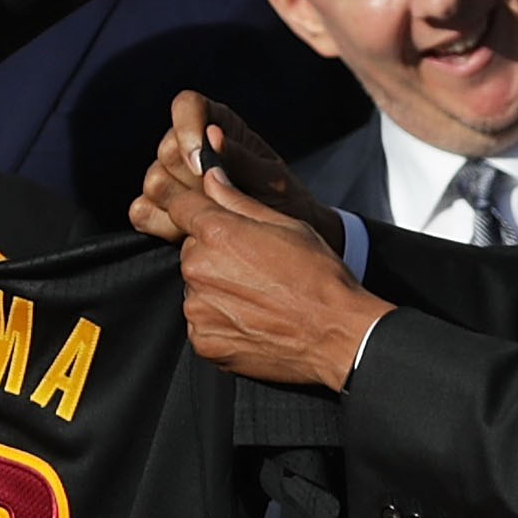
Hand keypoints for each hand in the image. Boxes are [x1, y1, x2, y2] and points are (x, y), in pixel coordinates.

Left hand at [131, 98, 390, 389]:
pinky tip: (252, 320)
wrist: (336, 335)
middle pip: (192, 250)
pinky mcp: (203, 342)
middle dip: (213, 253)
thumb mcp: (285, 224)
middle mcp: (198, 269)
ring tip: (257, 297)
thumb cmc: (317, 276)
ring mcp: (198, 309)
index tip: (202, 214)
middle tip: (253, 266)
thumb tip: (211, 176)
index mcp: (217, 234)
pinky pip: (202, 322)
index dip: (193, 208)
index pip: (181, 207)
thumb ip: (238, 200)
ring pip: (196, 287)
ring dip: (216, 289)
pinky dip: (220, 320)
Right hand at [133, 92, 336, 245]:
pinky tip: (191, 233)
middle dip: (193, 181)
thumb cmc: (284, 202)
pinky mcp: (158, 208)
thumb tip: (213, 137)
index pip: (186, 106)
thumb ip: (243, 159)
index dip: (187, 130)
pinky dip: (164, 225)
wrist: (280, 244)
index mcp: (217, 123)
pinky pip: (141, 211)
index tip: (202, 165)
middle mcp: (189, 145)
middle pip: (166, 151)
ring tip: (214, 217)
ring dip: (182, 205)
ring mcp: (171, 177)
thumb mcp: (274, 180)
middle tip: (222, 200)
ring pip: (154, 183)